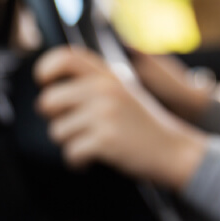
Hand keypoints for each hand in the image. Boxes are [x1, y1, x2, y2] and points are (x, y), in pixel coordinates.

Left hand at [33, 46, 206, 189]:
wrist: (174, 151)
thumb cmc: (144, 125)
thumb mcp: (123, 92)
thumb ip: (93, 84)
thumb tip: (51, 92)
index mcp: (108, 75)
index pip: (65, 57)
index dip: (46, 69)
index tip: (45, 83)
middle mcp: (104, 90)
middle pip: (49, 101)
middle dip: (56, 120)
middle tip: (73, 129)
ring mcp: (104, 114)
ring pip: (57, 132)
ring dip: (70, 143)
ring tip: (91, 144)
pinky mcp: (105, 140)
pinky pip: (70, 153)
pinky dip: (78, 162)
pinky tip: (92, 159)